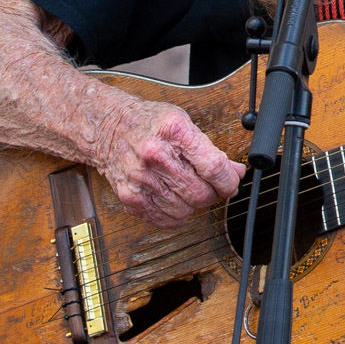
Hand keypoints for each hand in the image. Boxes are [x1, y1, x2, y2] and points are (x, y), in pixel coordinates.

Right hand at [97, 98, 245, 228]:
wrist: (108, 128)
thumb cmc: (149, 124)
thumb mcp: (184, 123)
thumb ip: (211, 150)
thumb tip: (235, 172)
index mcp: (174, 132)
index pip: (213, 168)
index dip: (229, 181)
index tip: (232, 183)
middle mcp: (155, 156)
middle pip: (200, 193)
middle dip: (214, 194)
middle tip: (213, 187)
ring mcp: (141, 179)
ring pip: (186, 210)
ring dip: (195, 205)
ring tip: (191, 189)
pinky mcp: (130, 197)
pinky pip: (165, 220)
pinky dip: (177, 215)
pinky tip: (177, 200)